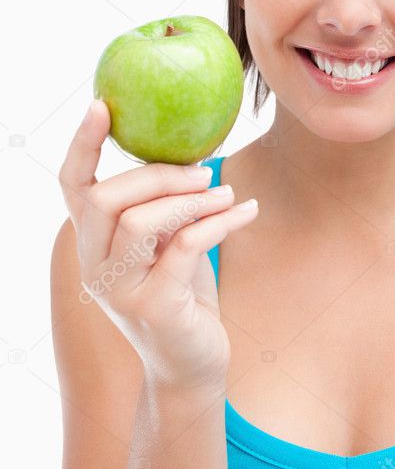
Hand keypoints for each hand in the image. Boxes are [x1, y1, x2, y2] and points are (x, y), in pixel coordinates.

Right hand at [58, 99, 258, 393]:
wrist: (192, 364)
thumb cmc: (181, 293)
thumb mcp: (166, 243)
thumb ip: (163, 206)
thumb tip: (189, 151)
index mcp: (93, 242)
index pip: (72, 187)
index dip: (82, 145)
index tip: (101, 105)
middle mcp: (95, 266)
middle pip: (105, 199)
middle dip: (157, 175)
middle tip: (203, 170)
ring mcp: (120, 290)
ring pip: (141, 222)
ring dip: (192, 199)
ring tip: (226, 193)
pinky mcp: (155, 308)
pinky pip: (187, 246)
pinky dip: (221, 221)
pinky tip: (248, 210)